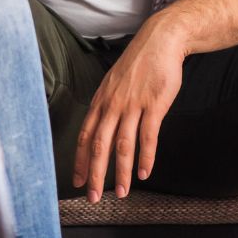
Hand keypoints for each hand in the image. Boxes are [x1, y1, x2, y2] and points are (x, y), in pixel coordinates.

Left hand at [72, 19, 186, 201]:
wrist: (160, 40)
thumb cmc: (138, 64)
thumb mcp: (114, 83)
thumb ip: (108, 107)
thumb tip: (104, 132)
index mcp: (101, 100)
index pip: (85, 135)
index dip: (80, 160)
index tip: (77, 181)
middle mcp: (113, 104)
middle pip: (100, 145)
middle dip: (95, 174)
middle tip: (93, 197)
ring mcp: (133, 104)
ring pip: (123, 144)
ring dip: (122, 172)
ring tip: (122, 192)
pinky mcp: (154, 104)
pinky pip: (148, 136)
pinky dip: (146, 157)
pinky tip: (144, 172)